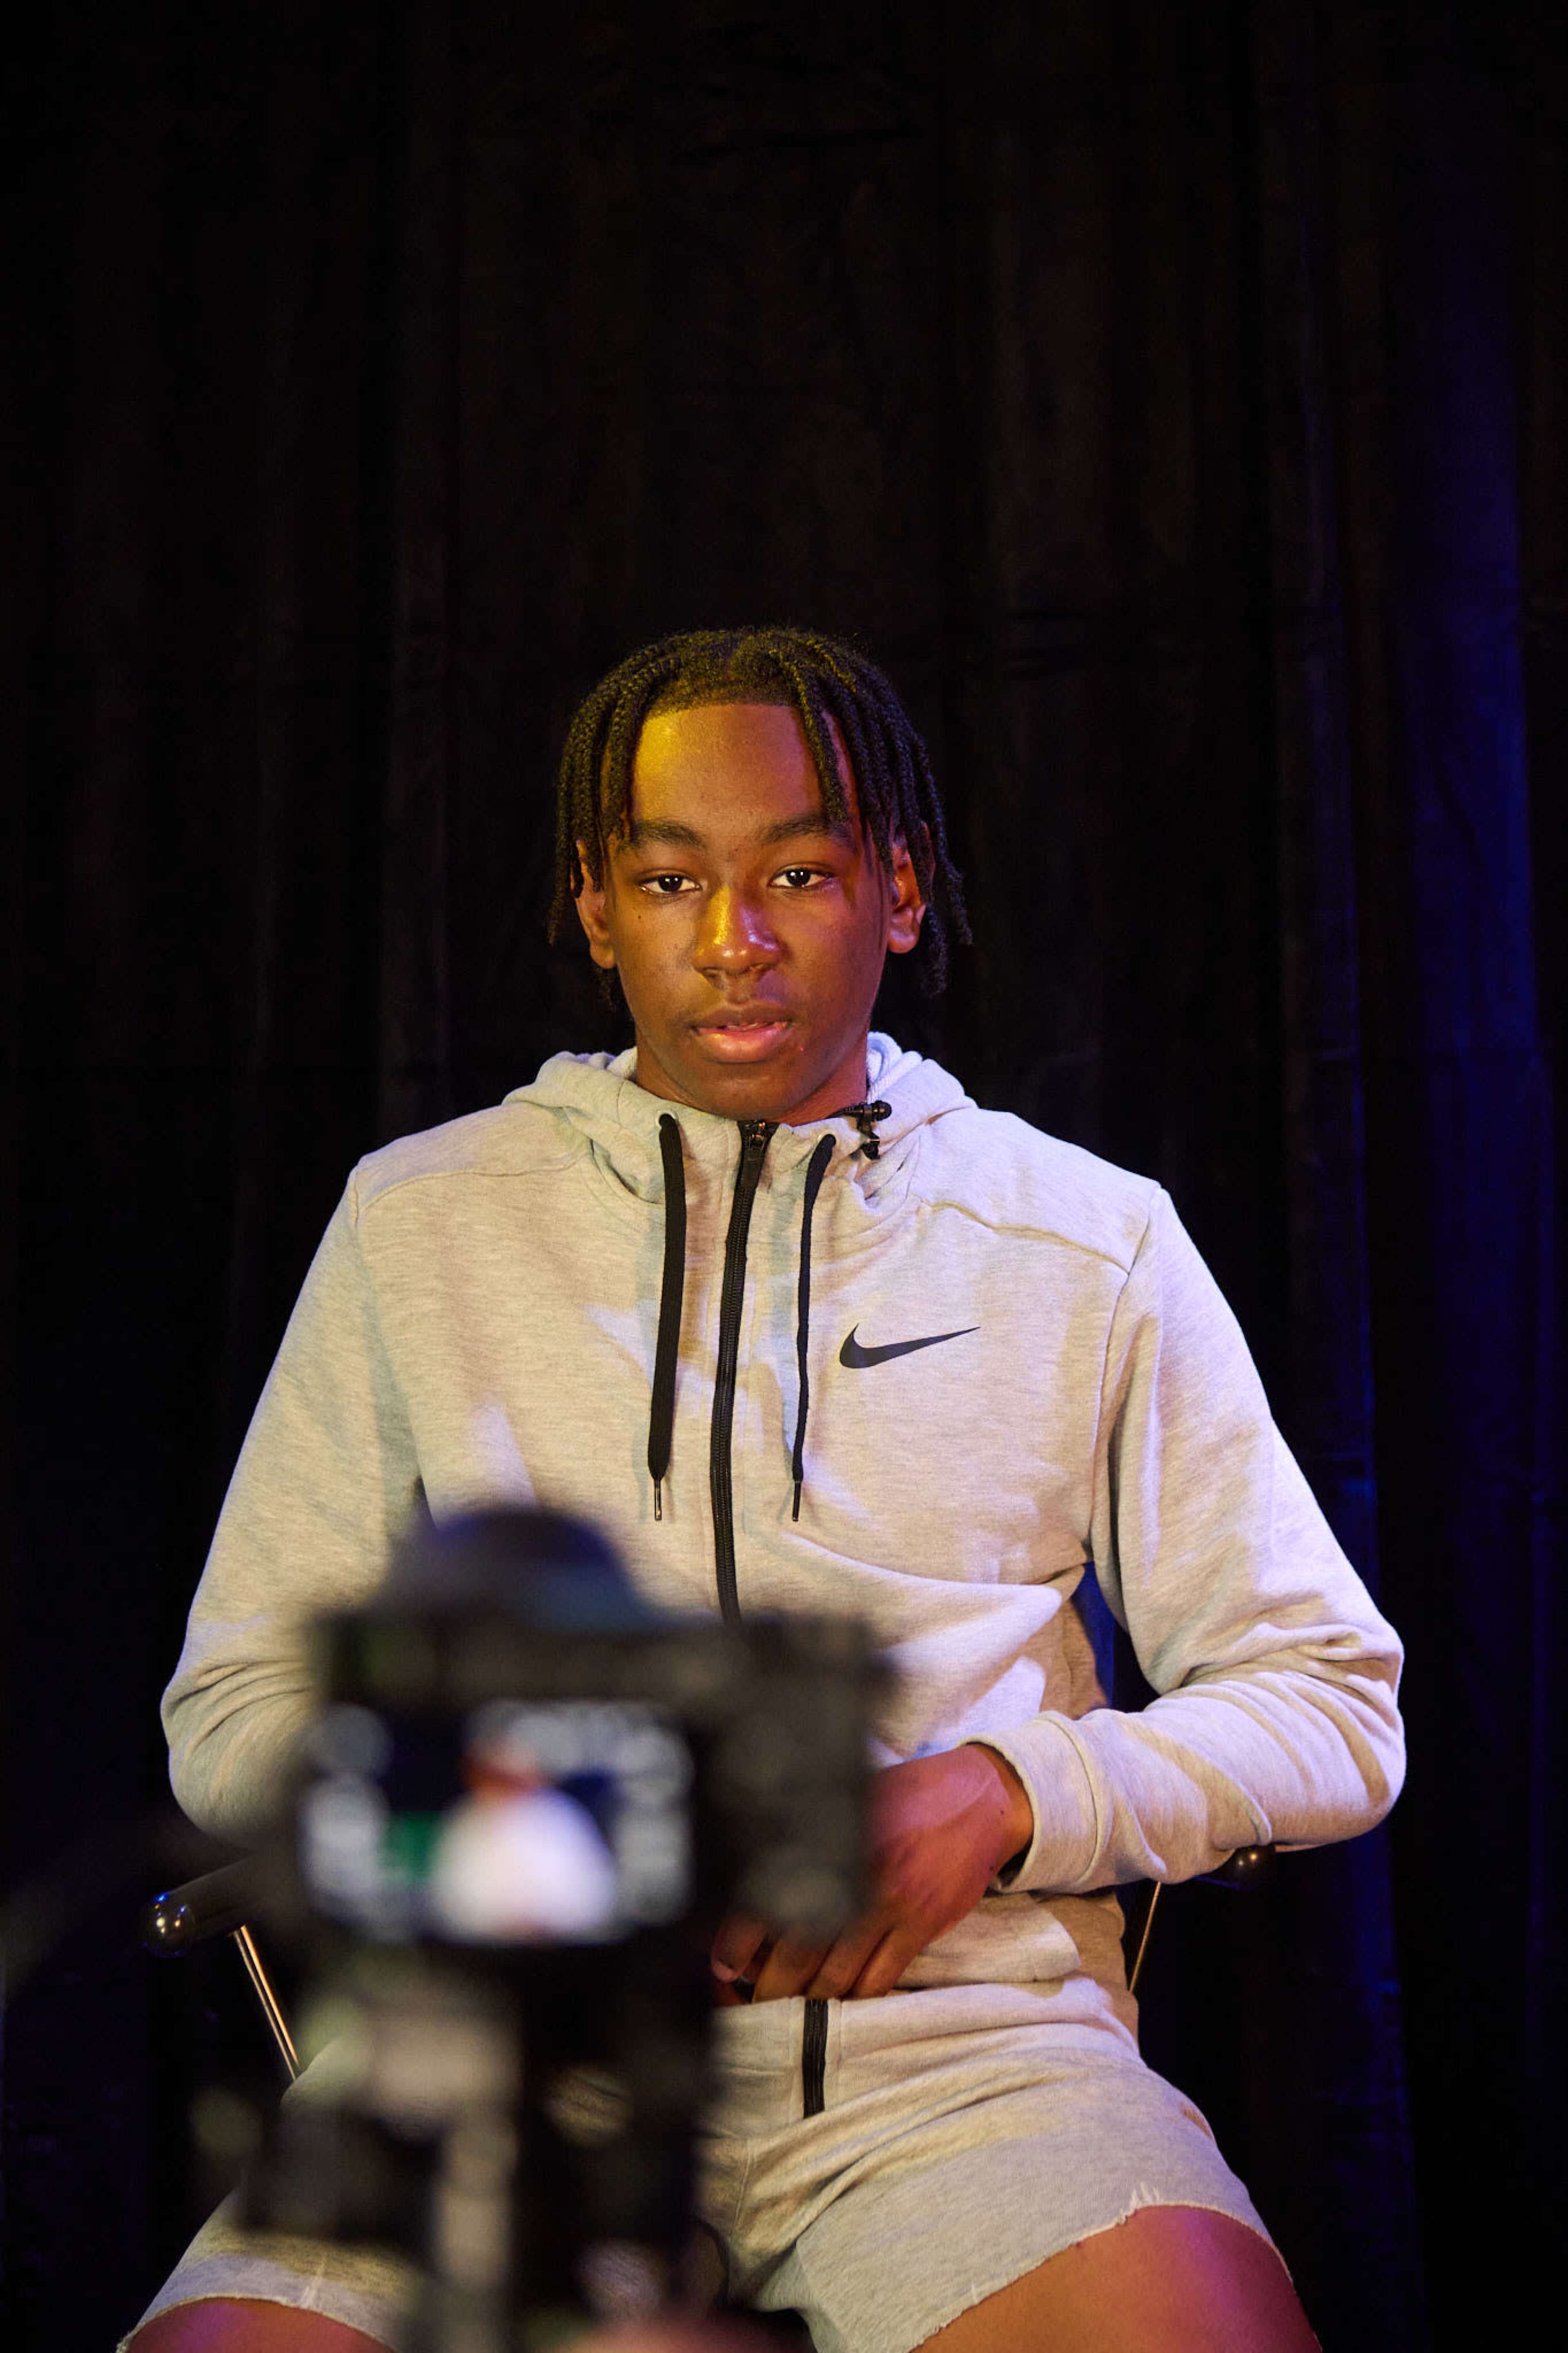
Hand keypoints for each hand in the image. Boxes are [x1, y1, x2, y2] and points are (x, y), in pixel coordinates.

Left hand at [710, 1744, 1032, 2003]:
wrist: (981, 1797)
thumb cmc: (907, 1795)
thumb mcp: (854, 1798)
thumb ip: (812, 1836)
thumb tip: (756, 1881)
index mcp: (833, 1837)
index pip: (769, 1900)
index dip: (738, 1943)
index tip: (722, 1966)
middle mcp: (859, 1872)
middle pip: (797, 1951)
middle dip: (768, 1987)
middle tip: (752, 2000)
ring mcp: (894, 1903)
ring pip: (836, 1976)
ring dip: (809, 2000)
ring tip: (789, 2009)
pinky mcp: (924, 1924)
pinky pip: (879, 1979)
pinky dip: (855, 1997)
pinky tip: (840, 1999)